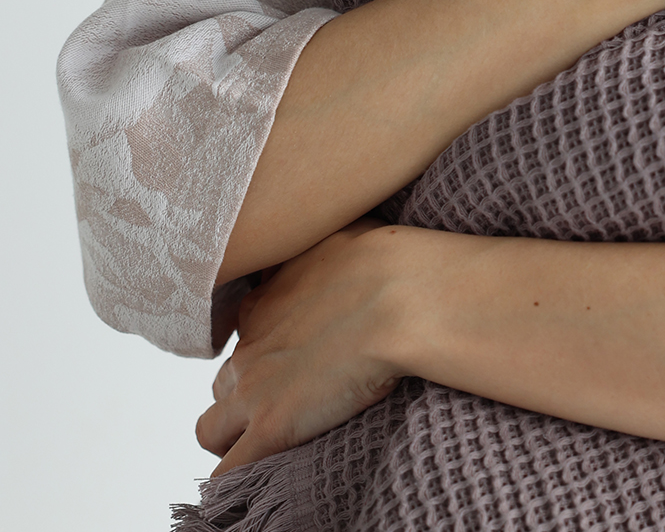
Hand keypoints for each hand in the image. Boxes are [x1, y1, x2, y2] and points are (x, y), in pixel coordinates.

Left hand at [197, 219, 413, 475]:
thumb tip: (338, 248)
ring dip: (235, 438)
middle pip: (225, 381)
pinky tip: (259, 480)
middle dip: (247, 394)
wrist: (401, 295)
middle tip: (294, 400)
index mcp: (266, 300)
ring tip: (275, 446)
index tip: (295, 353)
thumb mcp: (344, 236)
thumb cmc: (388, 259)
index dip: (267, 347)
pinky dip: (235, 481)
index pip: (244, 331)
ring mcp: (254, 390)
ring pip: (210, 429)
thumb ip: (325, 249)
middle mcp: (250, 345)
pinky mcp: (270, 428)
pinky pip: (227, 473)